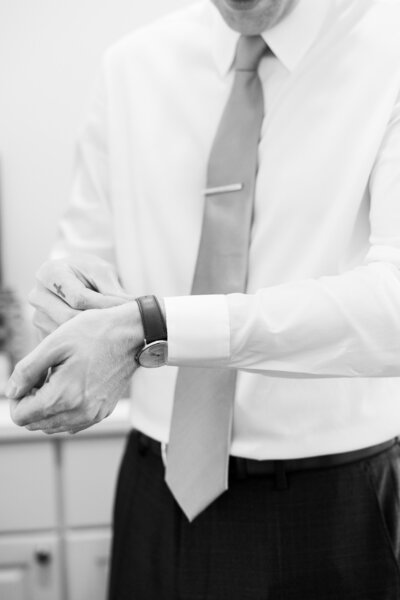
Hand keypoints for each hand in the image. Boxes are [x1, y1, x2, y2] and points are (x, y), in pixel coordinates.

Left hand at [7, 302, 143, 433]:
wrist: (132, 334)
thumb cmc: (93, 333)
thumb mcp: (53, 343)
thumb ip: (26, 370)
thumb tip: (11, 391)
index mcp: (63, 397)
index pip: (20, 417)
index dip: (17, 397)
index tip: (29, 376)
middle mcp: (78, 413)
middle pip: (34, 424)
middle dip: (31, 402)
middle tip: (43, 374)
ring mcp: (92, 415)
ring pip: (52, 426)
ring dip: (46, 407)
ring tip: (57, 378)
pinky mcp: (102, 412)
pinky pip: (72, 423)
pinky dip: (63, 410)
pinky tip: (71, 385)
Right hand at [29, 254, 132, 337]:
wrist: (73, 279)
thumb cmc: (88, 273)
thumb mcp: (102, 273)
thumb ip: (114, 290)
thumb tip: (137, 307)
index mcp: (50, 273)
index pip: (79, 298)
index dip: (106, 306)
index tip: (128, 311)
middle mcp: (38, 295)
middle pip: (70, 319)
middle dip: (100, 323)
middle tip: (125, 326)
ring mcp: (37, 317)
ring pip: (67, 336)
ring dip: (93, 337)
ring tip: (117, 334)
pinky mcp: (42, 335)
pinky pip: (65, 346)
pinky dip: (86, 345)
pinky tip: (103, 342)